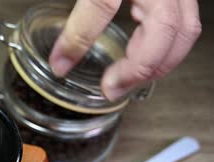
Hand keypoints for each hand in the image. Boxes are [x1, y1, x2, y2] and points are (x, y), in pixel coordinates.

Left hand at [48, 0, 201, 100]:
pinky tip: (140, 55)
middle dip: (139, 67)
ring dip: (157, 64)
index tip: (60, 63)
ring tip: (126, 81)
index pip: (102, 3)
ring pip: (184, 28)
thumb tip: (43, 24)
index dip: (79, 38)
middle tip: (111, 87)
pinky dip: (164, 46)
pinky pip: (183, 21)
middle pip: (166, 26)